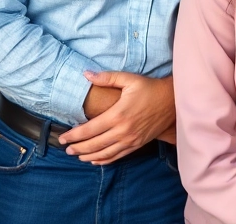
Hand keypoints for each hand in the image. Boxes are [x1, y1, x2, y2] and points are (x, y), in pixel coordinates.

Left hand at [59, 72, 174, 164]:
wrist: (173, 101)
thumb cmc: (150, 88)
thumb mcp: (129, 79)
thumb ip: (107, 77)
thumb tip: (86, 74)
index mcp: (117, 115)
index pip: (89, 129)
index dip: (73, 136)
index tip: (62, 138)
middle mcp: (123, 130)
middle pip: (94, 144)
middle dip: (77, 148)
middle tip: (66, 149)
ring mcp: (130, 140)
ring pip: (104, 153)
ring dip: (88, 156)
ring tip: (77, 155)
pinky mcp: (137, 144)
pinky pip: (117, 156)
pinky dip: (104, 160)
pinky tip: (95, 160)